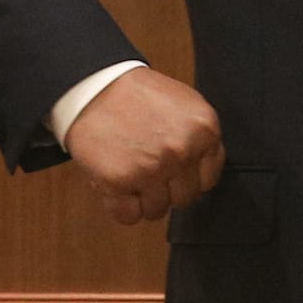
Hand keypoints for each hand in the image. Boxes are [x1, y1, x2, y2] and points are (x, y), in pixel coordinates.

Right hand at [65, 66, 223, 225]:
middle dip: (166, 188)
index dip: (187, 177)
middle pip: (184, 198)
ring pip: (157, 210)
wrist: (94, 86)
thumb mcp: (184, 105)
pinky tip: (116, 182)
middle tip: (147, 167)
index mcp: (204, 130)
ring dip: (141, 196)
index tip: (174, 170)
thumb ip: (200, 139)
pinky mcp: (120, 181)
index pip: (208, 179)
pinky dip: (120, 205)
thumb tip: (203, 173)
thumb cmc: (136, 95)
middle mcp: (182, 151)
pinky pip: (128, 215)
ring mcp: (151, 168)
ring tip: (129, 168)